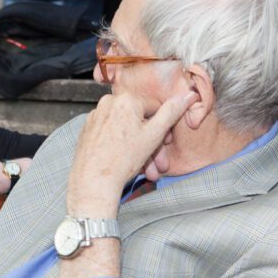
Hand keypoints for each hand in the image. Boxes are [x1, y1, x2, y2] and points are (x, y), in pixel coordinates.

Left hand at [67, 91, 196, 216]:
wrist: (93, 181)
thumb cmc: (123, 159)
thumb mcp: (155, 134)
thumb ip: (172, 112)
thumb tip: (188, 95)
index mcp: (125, 98)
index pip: (155, 107)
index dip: (164, 126)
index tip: (167, 142)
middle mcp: (108, 102)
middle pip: (139, 121)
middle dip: (153, 144)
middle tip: (160, 163)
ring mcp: (96, 116)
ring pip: (126, 130)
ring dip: (141, 150)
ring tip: (148, 171)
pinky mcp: (88, 129)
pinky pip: (112, 134)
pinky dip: (122, 147)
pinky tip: (130, 165)